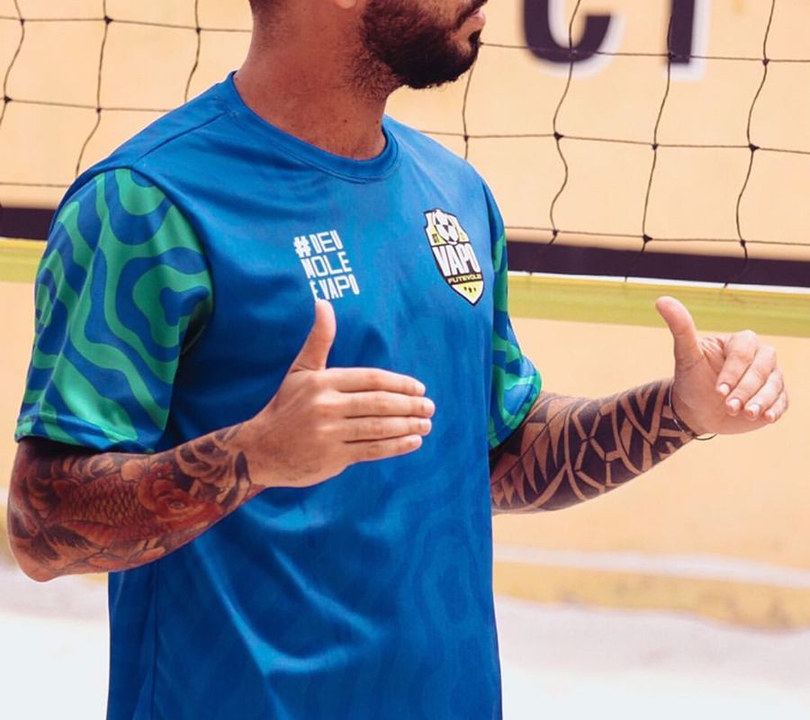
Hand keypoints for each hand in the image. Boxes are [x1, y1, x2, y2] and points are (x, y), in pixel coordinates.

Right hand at [240, 300, 432, 487]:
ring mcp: (329, 433)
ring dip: (408, 425)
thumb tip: (323, 302)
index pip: (371, 379)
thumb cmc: (286, 406)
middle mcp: (326, 406)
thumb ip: (319, 339)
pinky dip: (396, 446)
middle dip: (410, 405)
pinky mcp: (333, 457)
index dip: (399, 383)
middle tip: (429, 406)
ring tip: (426, 424)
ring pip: (379, 427)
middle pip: (379, 403)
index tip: (419, 388)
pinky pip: (372, 450)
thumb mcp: (300, 370)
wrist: (260, 449)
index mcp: (322, 382)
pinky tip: (413, 441)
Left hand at [656, 296, 788, 435]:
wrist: (697, 409)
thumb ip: (680, 328)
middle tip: (729, 406)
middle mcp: (759, 357)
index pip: (743, 352)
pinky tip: (765, 418)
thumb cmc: (692, 379)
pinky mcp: (775, 396)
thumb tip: (662, 300)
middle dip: (746, 389)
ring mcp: (770, 377)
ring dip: (761, 401)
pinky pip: (782, 401)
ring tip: (745, 414)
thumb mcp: (685, 355)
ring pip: (774, 385)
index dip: (733, 371)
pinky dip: (775, 409)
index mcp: (740, 342)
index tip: (718, 390)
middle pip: (762, 369)